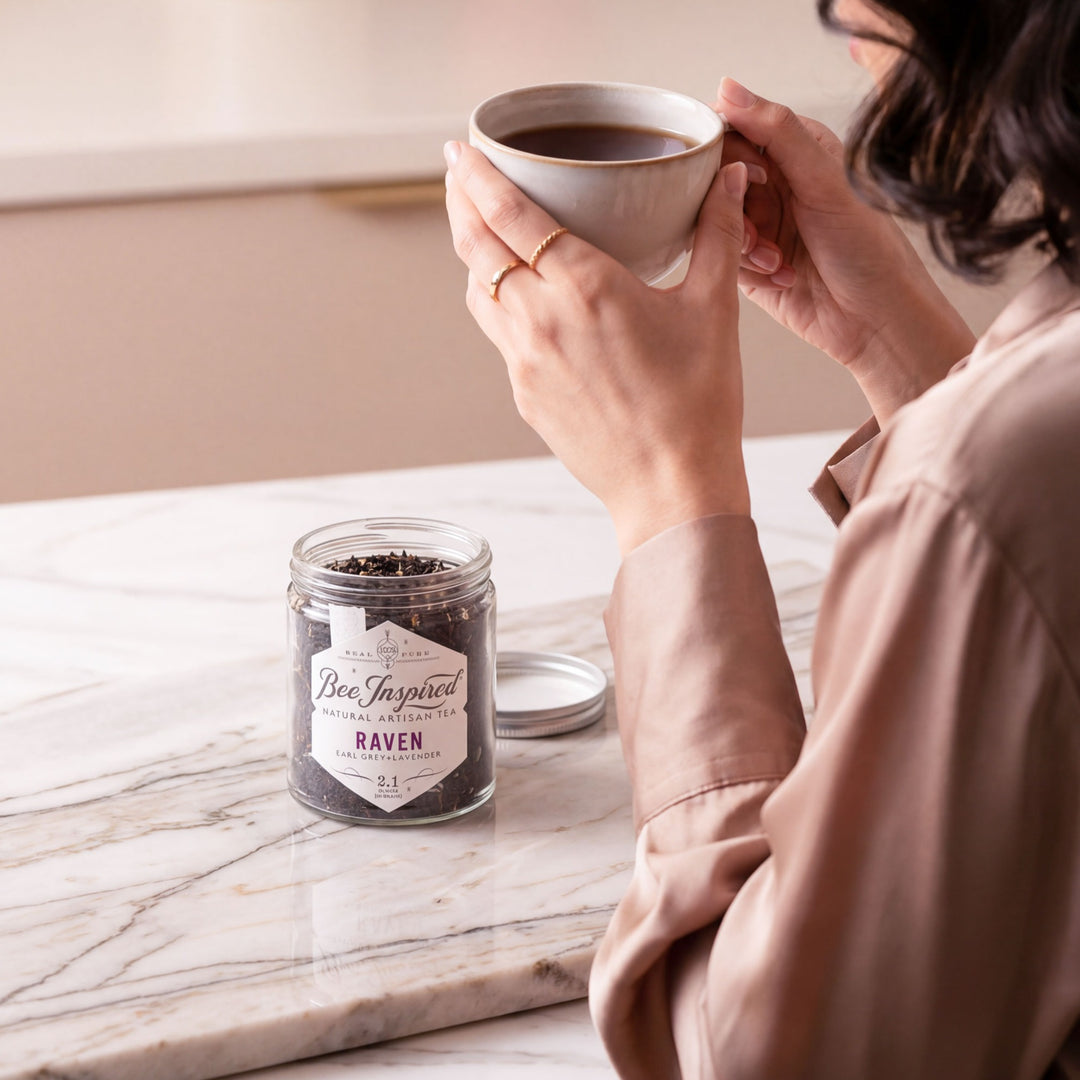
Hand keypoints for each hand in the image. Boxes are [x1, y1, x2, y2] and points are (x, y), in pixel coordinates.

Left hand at [444, 141, 751, 554]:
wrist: (671, 489)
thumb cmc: (698, 404)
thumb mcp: (714, 309)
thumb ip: (717, 234)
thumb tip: (729, 180)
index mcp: (585, 286)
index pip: (509, 214)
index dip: (476, 176)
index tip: (459, 150)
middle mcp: (541, 319)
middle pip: (476, 246)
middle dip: (460, 203)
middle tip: (457, 176)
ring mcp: (524, 361)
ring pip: (479, 292)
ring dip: (474, 255)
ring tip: (484, 232)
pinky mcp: (524, 395)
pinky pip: (499, 336)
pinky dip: (499, 304)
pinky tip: (520, 300)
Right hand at [717, 78, 975, 421]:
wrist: (876, 322)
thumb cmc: (868, 251)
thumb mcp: (822, 181)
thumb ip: (776, 131)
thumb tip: (729, 88)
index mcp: (795, 153)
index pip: (734, 132)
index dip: (728, 155)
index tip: (746, 180)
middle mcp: (775, 187)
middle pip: (717, 179)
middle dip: (733, 206)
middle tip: (761, 228)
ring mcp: (761, 227)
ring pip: (716, 221)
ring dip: (742, 243)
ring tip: (778, 260)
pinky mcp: (749, 267)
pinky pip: (721, 257)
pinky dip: (745, 269)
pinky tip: (779, 278)